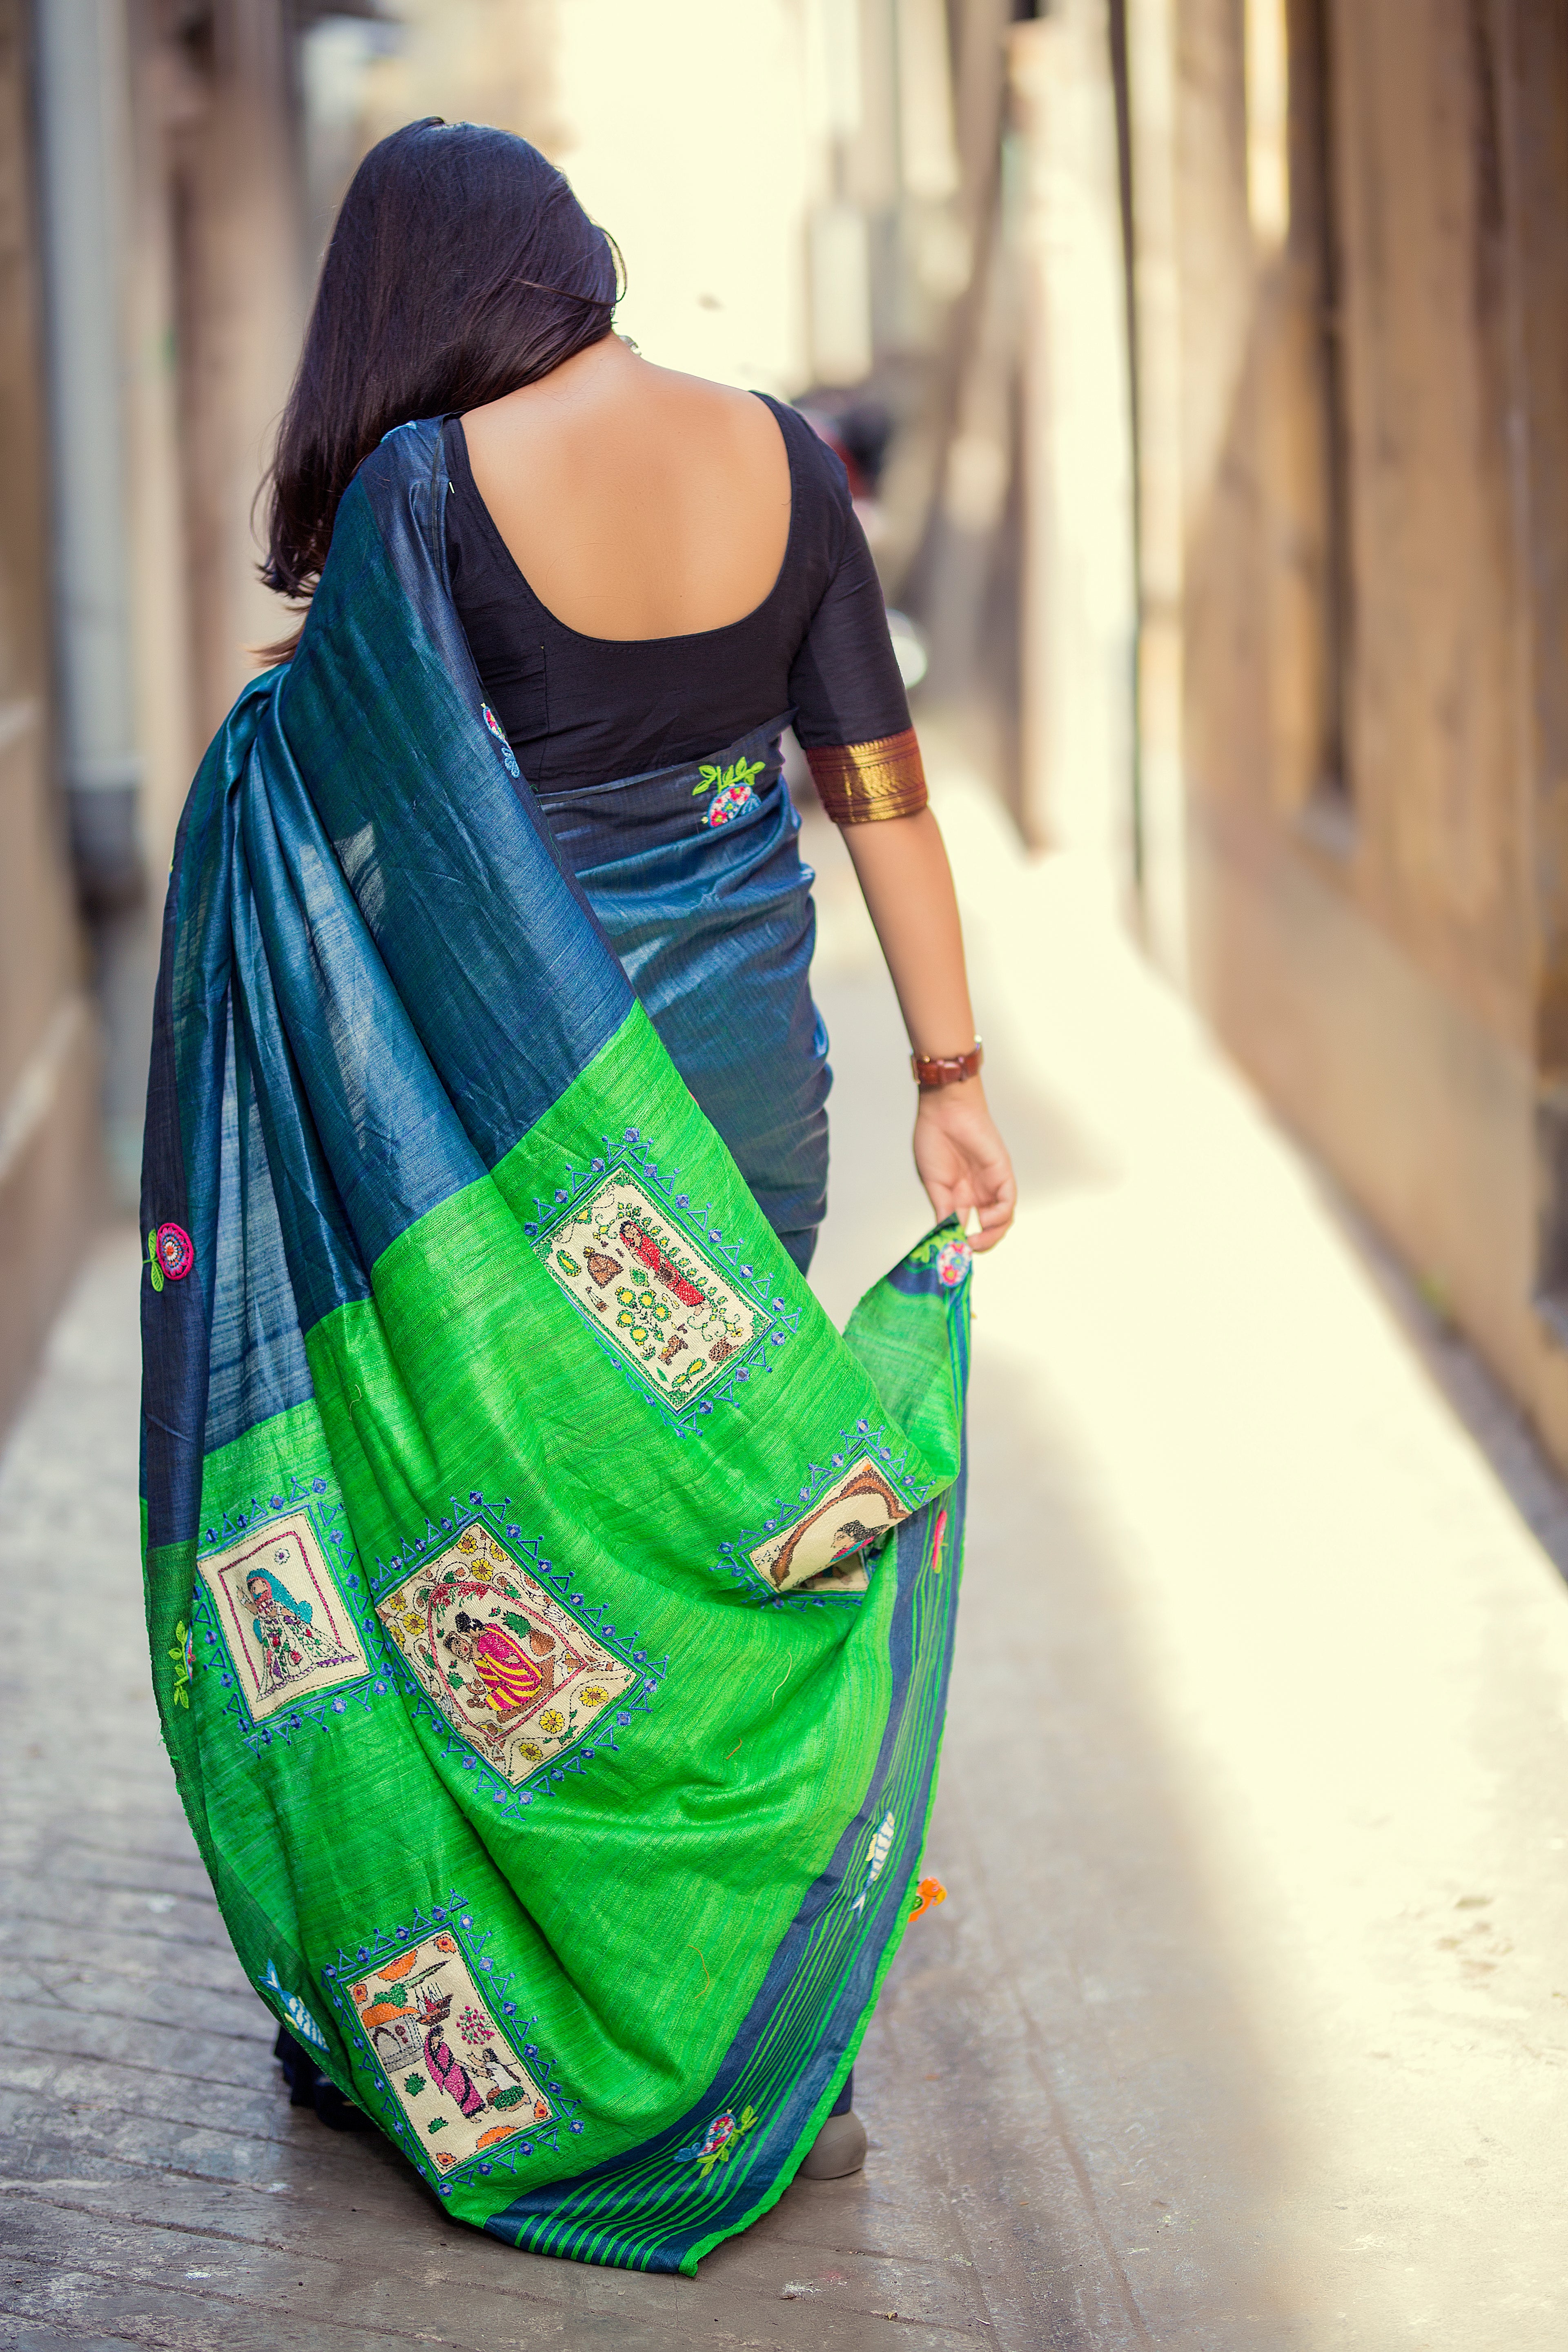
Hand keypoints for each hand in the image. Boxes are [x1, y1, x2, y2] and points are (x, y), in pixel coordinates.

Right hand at [912, 1079, 1016, 1252]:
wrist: (945, 1111)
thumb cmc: (935, 1138)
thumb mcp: (934, 1183)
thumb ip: (944, 1209)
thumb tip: (945, 1234)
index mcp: (960, 1194)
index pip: (966, 1226)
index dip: (961, 1242)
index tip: (953, 1253)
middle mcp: (979, 1192)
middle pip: (989, 1227)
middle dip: (981, 1243)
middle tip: (967, 1251)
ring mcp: (991, 1183)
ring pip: (1002, 1218)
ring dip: (993, 1235)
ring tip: (977, 1240)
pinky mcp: (1002, 1173)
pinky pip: (1008, 1201)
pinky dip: (1000, 1215)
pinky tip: (986, 1218)